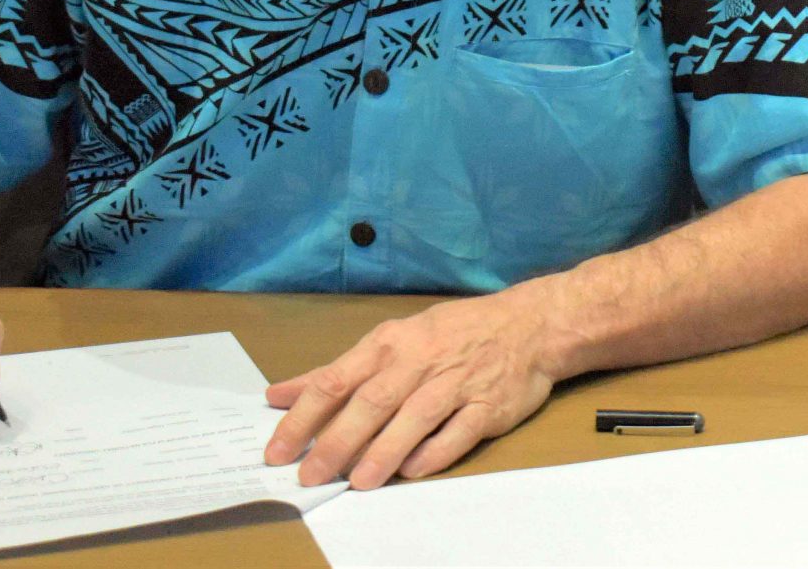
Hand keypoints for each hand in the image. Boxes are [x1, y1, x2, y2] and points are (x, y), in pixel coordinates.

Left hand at [264, 292, 559, 489]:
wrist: (530, 325)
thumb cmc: (453, 333)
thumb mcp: (391, 340)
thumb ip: (335, 372)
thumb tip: (278, 395)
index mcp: (390, 343)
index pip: (335, 380)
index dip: (303, 417)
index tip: (277, 450)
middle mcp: (420, 360)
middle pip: (371, 402)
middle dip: (337, 441)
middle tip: (310, 475)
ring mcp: (456, 382)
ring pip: (414, 417)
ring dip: (384, 451)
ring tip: (357, 482)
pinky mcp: (489, 404)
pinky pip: (459, 431)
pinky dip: (435, 451)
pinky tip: (413, 472)